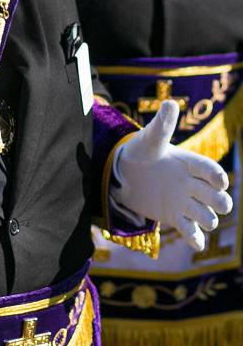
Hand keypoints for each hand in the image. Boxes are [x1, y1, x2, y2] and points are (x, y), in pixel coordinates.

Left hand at [114, 100, 232, 250]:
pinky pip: (191, 231)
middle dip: (221, 202)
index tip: (220, 181)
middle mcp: (192, 184)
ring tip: (202, 221)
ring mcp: (185, 202)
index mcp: (189, 164)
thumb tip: (169, 103)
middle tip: (217, 203)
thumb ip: (161, 125)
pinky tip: (195, 242)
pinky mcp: (175, 217)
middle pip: (217, 197)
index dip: (217, 176)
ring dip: (208, 220)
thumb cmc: (140, 152)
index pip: (210, 171)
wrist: (124, 174)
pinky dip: (196, 238)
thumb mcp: (149, 140)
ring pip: (207, 216)